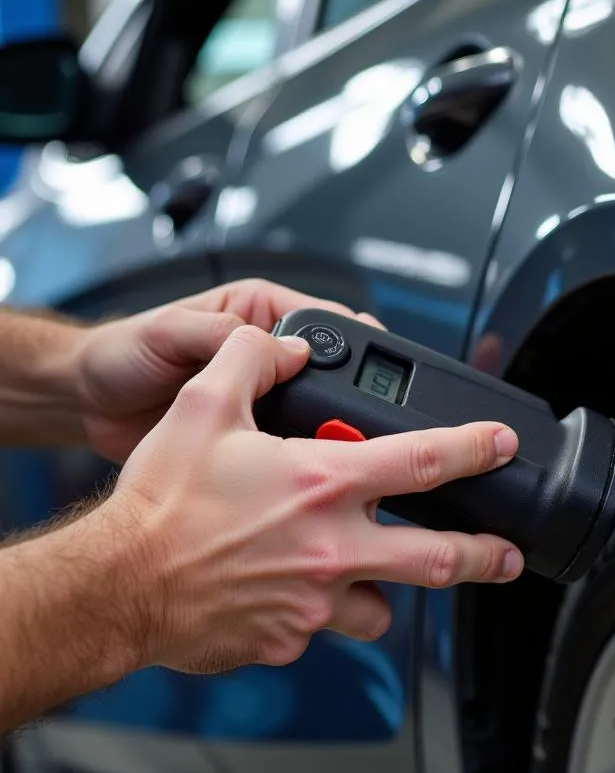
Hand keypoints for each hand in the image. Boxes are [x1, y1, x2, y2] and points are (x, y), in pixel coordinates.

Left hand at [74, 279, 381, 461]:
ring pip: (317, 405)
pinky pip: (291, 439)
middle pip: (331, 367)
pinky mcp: (252, 428)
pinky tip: (308, 462)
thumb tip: (285, 347)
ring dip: (326, 423)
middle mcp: (266, 350)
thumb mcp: (167, 331)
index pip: (324, 319)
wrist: (85, 404)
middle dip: (346, 389)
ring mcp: (263, 392)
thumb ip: (221, 333)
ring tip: (338, 440)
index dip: (353, 339)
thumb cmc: (119, 354)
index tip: (371, 362)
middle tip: (354, 413)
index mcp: (257, 311)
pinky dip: (302, 450)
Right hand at [97, 325, 522, 673]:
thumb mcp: (202, 406)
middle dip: (485, 556)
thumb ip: (250, 360)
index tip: (500, 445)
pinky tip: (297, 593)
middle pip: (439, 558)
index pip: (423, 461)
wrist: (114, 586)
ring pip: (384, 607)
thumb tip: (283, 344)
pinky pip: (324, 627)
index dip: (474, 449)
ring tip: (391, 577)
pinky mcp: (288, 638)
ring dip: (394, 590)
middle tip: (506, 553)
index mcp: (322, 483)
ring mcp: (314, 601)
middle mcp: (332, 546)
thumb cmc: (159, 503)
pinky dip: (323, 611)